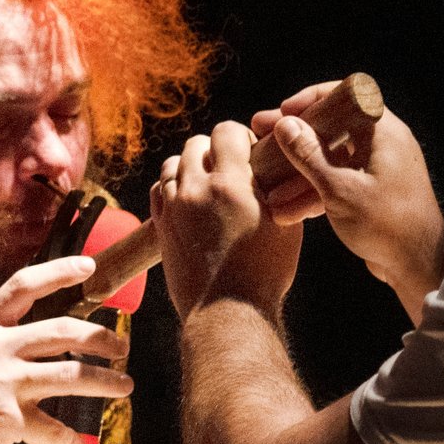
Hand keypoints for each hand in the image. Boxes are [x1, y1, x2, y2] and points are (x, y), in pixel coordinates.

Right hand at [0, 256, 133, 443]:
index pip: (25, 287)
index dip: (60, 272)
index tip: (89, 267)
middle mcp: (1, 348)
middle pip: (63, 331)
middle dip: (100, 338)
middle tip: (120, 347)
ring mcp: (8, 383)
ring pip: (70, 375)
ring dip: (104, 382)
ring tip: (123, 388)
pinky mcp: (10, 419)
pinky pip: (51, 429)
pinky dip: (69, 439)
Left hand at [150, 122, 303, 314]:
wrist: (227, 312)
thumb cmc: (264, 273)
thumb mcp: (285, 226)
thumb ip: (277, 190)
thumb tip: (274, 172)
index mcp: (232, 184)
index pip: (226, 131)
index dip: (239, 136)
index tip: (248, 151)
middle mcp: (197, 189)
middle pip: (197, 144)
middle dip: (214, 150)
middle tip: (229, 169)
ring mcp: (174, 208)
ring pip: (173, 164)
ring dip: (191, 166)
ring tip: (207, 183)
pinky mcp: (161, 226)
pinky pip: (158, 189)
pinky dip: (171, 186)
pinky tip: (186, 197)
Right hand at [248, 82, 443, 315]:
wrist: (419, 267)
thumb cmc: (387, 224)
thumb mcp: (340, 189)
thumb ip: (309, 156)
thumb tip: (285, 126)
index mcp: (382, 132)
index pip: (345, 97)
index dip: (310, 101)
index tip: (282, 113)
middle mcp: (381, 144)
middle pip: (330, 130)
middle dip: (292, 141)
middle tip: (259, 140)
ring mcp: (375, 170)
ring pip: (328, 161)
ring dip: (296, 174)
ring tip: (263, 184)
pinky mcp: (369, 194)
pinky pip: (335, 184)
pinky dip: (312, 194)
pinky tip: (283, 211)